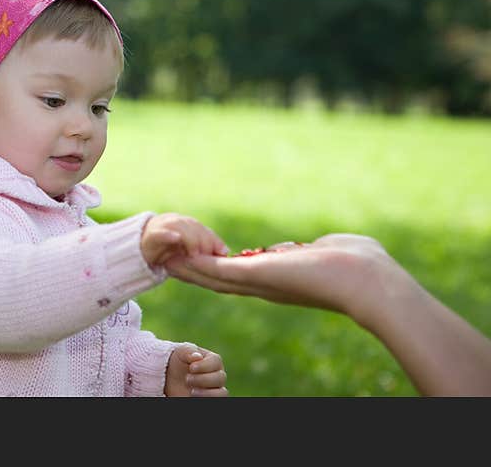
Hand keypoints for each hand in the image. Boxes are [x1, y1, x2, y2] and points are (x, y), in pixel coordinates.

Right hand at [141, 213, 227, 267]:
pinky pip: (161, 233)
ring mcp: (164, 226)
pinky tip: (176, 239)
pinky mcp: (152, 235)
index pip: (204, 230)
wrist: (141, 248)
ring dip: (190, 240)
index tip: (220, 253)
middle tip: (206, 256)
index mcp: (188, 225)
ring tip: (194, 253)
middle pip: (194, 227)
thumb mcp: (188, 250)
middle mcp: (178, 222)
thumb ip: (204, 248)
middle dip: (203, 241)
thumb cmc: (168, 250)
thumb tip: (225, 252)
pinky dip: (169, 235)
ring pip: (181, 228)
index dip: (213, 241)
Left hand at [164, 344, 227, 396]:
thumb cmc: (180, 361)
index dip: (204, 365)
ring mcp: (215, 388)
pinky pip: (216, 401)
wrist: (172, 376)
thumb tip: (198, 356)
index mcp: (213, 361)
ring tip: (191, 391)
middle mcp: (217, 375)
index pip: (216, 361)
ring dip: (207, 392)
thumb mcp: (181, 352)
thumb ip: (188, 351)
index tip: (191, 368)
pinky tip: (192, 395)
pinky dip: (206, 398)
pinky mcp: (210, 398)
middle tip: (187, 379)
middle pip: (221, 378)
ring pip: (222, 392)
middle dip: (202, 379)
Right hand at [165, 233, 400, 322]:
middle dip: (195, 272)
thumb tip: (305, 248)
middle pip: (220, 282)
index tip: (200, 261)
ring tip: (165, 259)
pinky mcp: (258, 274)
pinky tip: (180, 256)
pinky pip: (219, 270)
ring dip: (189, 270)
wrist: (368, 281)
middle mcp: (267, 287)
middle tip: (169, 262)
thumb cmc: (361, 265)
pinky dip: (197, 265)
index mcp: (281, 281)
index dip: (219, 270)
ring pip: (214, 278)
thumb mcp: (326, 251)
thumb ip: (309, 251)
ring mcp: (260, 282)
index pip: (243, 278)